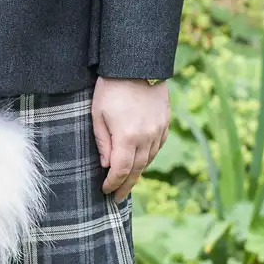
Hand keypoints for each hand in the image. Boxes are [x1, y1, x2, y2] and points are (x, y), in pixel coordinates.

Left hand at [91, 77, 169, 201]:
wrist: (136, 65)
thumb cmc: (111, 88)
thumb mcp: (98, 114)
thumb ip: (103, 142)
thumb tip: (106, 164)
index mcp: (127, 136)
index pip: (121, 170)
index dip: (114, 183)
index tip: (106, 191)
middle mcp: (147, 136)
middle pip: (138, 169)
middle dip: (127, 185)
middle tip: (118, 197)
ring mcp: (158, 129)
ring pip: (149, 159)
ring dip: (138, 172)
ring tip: (128, 182)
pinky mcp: (165, 122)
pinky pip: (158, 146)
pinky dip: (148, 156)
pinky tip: (141, 160)